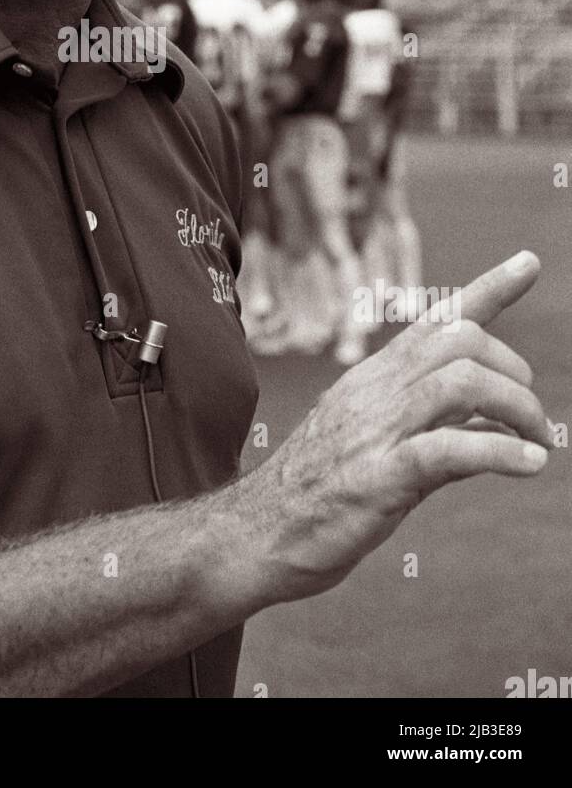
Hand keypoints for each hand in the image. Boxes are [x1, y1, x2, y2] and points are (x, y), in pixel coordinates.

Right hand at [249, 251, 551, 600]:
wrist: (255, 533)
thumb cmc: (314, 493)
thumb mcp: (370, 442)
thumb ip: (428, 424)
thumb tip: (491, 421)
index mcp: (373, 379)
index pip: (435, 320)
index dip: (489, 288)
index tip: (529, 262)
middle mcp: (376, 392)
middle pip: (460, 342)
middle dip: (514, 372)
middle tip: (532, 420)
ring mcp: (376, 431)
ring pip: (461, 384)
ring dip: (516, 408)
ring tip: (539, 444)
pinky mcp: (379, 477)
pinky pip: (450, 450)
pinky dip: (500, 452)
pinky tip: (528, 465)